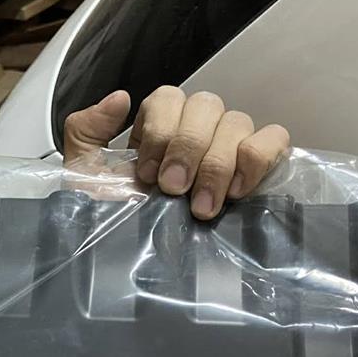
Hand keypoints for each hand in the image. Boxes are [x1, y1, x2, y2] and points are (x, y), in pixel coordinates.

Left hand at [63, 87, 289, 219]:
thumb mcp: (84, 176)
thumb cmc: (114, 216)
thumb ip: (86, 130)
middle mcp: (198, 126)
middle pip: (206, 105)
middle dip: (187, 148)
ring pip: (237, 122)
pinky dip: (257, 158)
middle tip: (172, 190)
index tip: (146, 174)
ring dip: (218, 164)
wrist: (134, 258)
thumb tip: (121, 98)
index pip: (170, 98)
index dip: (160, 132)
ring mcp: (230, 143)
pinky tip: (237, 191)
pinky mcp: (258, 165)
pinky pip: (274, 138)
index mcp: (160, 123)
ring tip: (201, 207)